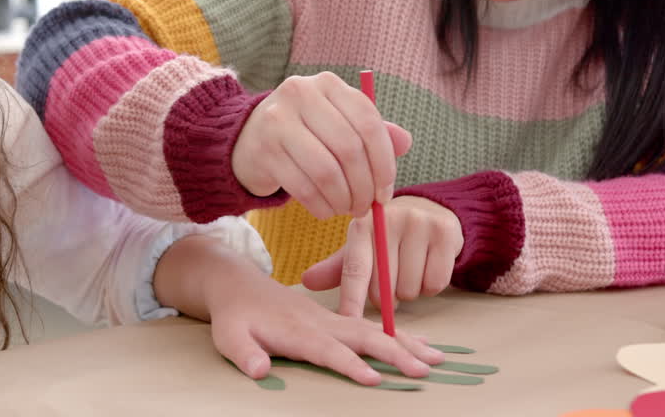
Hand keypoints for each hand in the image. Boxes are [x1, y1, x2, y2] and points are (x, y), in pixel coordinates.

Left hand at [205, 260, 445, 385]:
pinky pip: (373, 327)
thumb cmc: (234, 315)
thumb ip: (243, 354)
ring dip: (406, 343)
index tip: (375, 379)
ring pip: (374, 330)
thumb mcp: (227, 336)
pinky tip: (421, 344)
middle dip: (395, 353)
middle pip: (364, 337)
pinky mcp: (336, 319)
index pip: (329, 350)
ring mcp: (331, 319)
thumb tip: (258, 371)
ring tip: (437, 358)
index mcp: (298, 331)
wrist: (238, 284)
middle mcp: (321, 323)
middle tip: (424, 370)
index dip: (351, 365)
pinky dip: (399, 334)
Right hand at [233, 72, 412, 218]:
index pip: (368, 122)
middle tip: (367, 207)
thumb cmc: (305, 133)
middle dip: (364, 187)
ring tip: (347, 209)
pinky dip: (321, 207)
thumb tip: (406, 142)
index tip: (386, 191)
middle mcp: (300, 94)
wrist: (247, 140)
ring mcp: (277, 121)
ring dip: (344, 200)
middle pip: (349, 149)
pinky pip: (304, 188)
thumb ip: (372, 132)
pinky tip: (326, 210)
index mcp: (327, 84)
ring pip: (327, 172)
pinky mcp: (264, 151)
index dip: (384, 162)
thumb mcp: (339, 124)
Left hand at [301, 196, 463, 316]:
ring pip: (410, 289)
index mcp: (362, 225)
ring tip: (410, 269)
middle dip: (386, 297)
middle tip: (391, 279)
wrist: (428, 210)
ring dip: (410, 292)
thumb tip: (307, 281)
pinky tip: (427, 267)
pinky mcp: (445, 231)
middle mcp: (389, 219)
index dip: (351, 300)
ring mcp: (419, 222)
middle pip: (384, 288)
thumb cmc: (388, 237)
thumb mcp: (362, 248)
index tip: (348, 322)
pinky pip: (435, 283)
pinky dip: (431, 287)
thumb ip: (337, 268)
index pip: (355, 269)